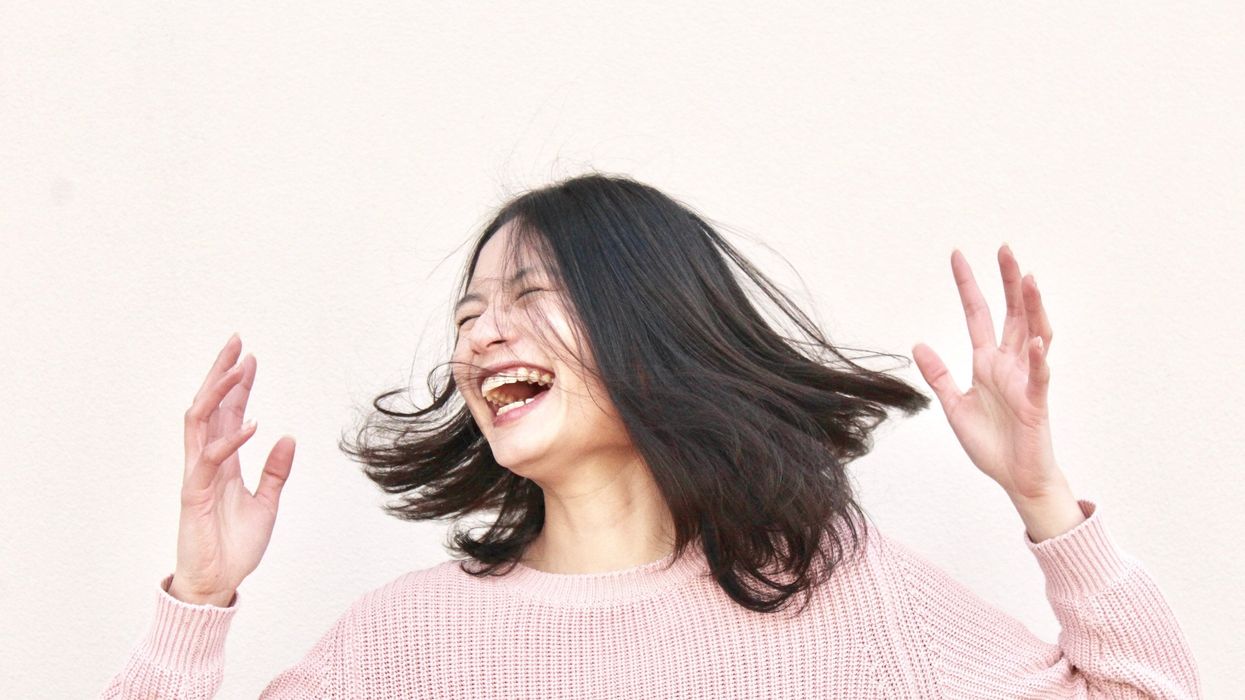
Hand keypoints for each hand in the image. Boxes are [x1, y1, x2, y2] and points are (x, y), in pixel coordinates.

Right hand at [170, 333, 295, 605]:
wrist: (218, 583)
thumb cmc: (235, 546)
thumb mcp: (268, 503)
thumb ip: (276, 472)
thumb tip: (289, 437)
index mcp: (224, 462)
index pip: (228, 413)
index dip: (239, 385)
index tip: (250, 357)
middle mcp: (207, 462)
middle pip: (209, 407)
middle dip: (221, 373)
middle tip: (236, 342)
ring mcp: (198, 475)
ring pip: (200, 422)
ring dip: (219, 394)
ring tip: (238, 368)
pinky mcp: (194, 494)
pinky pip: (210, 460)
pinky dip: (231, 440)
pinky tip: (252, 424)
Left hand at [911, 245, 1066, 501]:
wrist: (1015, 478)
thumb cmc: (991, 444)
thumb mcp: (954, 406)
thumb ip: (939, 375)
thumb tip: (918, 345)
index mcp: (987, 363)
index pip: (978, 315)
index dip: (969, 287)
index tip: (958, 256)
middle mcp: (1009, 364)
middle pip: (1012, 314)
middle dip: (1008, 282)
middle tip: (1004, 248)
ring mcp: (1025, 380)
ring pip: (1033, 334)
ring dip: (1032, 307)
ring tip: (1028, 279)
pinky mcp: (1036, 402)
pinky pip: (1039, 375)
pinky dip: (1038, 357)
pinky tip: (1036, 340)